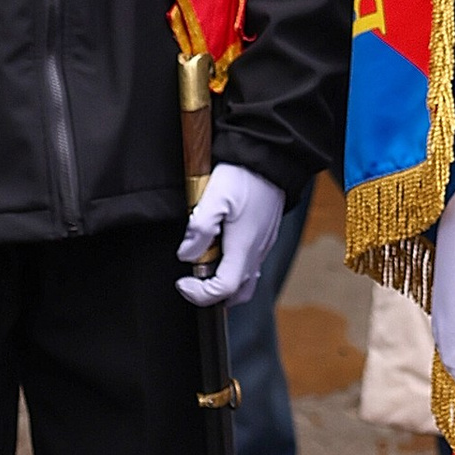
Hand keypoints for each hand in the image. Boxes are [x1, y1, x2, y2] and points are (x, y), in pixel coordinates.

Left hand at [177, 166, 285, 309]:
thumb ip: (199, 229)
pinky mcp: (265, 236)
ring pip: (246, 280)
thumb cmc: (244, 176)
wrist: (271, 159)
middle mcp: (256, 251)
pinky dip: (233, 267)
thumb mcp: (214, 197)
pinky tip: (220, 248)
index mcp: (243, 247)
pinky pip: (251, 264)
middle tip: (192, 281)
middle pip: (238, 292)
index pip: (224, 289)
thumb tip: (188, 255)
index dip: (200, 294)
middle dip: (213, 295)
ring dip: (223, 282)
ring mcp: (263, 245)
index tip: (182, 282)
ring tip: (204, 265)